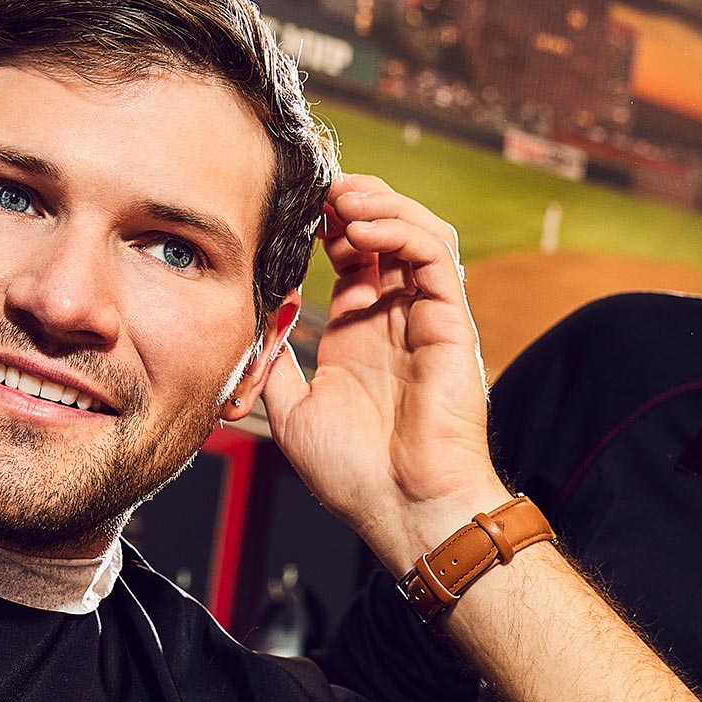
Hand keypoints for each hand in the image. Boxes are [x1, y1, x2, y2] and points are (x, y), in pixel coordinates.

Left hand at [260, 175, 508, 573]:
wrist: (403, 510)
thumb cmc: (357, 477)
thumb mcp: (292, 412)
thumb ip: (274, 364)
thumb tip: (250, 323)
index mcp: (362, 335)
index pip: (351, 258)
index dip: (324, 226)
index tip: (290, 210)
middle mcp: (397, 320)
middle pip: (385, 235)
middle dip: (351, 203)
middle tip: (314, 190)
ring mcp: (427, 318)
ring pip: (416, 233)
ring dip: (379, 205)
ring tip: (340, 198)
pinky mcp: (451, 322)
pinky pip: (434, 256)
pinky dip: (400, 230)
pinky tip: (361, 228)